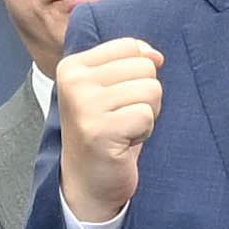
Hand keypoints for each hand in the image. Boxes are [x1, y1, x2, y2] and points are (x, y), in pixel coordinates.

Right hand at [54, 37, 166, 221]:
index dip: (138, 73)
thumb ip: (129, 62)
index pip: (129, 46)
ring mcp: (84, 105)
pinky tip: (124, 142)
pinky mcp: (100, 130)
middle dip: (145, 96)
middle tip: (123, 117)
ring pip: (150, 90)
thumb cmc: (105, 132)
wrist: (88, 182)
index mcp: (73, 66)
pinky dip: (144, 132)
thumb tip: (156, 56)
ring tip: (124, 129)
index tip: (118, 98)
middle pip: (144, 67)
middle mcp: (74, 82)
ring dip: (147, 114)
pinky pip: (147, 115)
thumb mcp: (110, 88)